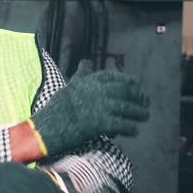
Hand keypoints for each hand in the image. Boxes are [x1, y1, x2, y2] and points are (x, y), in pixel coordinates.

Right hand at [31, 60, 149, 155]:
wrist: (48, 127)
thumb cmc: (56, 108)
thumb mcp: (69, 86)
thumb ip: (81, 75)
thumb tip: (86, 61)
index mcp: (87, 82)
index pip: (112, 77)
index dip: (126, 80)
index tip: (135, 85)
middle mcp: (95, 92)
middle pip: (125, 91)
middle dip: (137, 97)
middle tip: (144, 103)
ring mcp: (99, 107)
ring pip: (127, 108)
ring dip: (139, 113)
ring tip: (144, 116)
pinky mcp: (101, 123)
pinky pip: (123, 124)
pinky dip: (131, 128)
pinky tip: (134, 131)